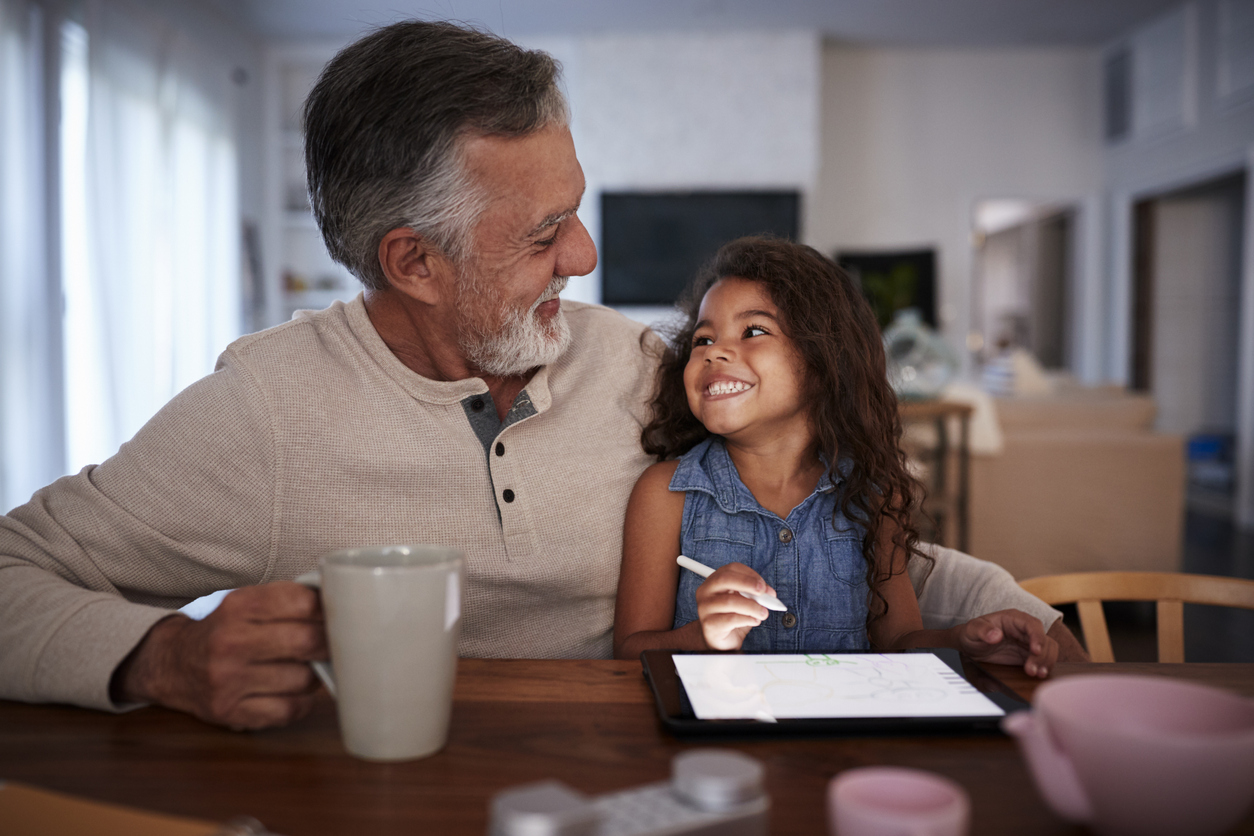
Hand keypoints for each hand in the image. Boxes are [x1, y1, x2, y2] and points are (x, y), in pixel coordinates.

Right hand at [113, 582, 326, 729]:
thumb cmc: (223, 630)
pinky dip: (300, 702)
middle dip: (329, 643)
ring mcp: (229, 680)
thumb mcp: (245, 602)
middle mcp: (231, 642)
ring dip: (314, 675)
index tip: (335, 614)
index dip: (327, 609)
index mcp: (238, 606)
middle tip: (333, 643)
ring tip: (305, 667)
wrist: (171, 664)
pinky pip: (289, 710)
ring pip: (304, 679)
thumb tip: (341, 604)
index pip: (302, 602)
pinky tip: (292, 691)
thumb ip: (287, 600)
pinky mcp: (231, 712)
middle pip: (307, 641)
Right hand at [694, 563, 774, 650]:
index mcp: (714, 581)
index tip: (764, 585)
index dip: (750, 574)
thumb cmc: (731, 617)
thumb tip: (768, 593)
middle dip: (747, 583)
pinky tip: (754, 621)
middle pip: (725, 579)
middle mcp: (705, 591)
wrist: (719, 640)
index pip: (731, 569)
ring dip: (752, 606)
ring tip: (763, 613)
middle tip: (763, 593)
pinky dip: (747, 619)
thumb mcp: (743, 601)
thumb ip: (753, 594)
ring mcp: (705, 608)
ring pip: (730, 601)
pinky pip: (731, 619)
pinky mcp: (709, 624)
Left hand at [952, 609, 1057, 677]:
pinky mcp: (1028, 655)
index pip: (1032, 624)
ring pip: (1048, 650)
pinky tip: (1037, 675)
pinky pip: (1043, 659)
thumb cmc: (972, 634)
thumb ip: (982, 630)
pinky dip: (1043, 667)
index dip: (1037, 637)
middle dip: (1042, 655)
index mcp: (1013, 618)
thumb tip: (996, 635)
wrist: (969, 646)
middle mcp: (1024, 629)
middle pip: (1044, 639)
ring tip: (1036, 674)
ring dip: (1045, 662)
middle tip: (1031, 670)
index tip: (1035, 651)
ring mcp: (1028, 642)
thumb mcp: (972, 630)